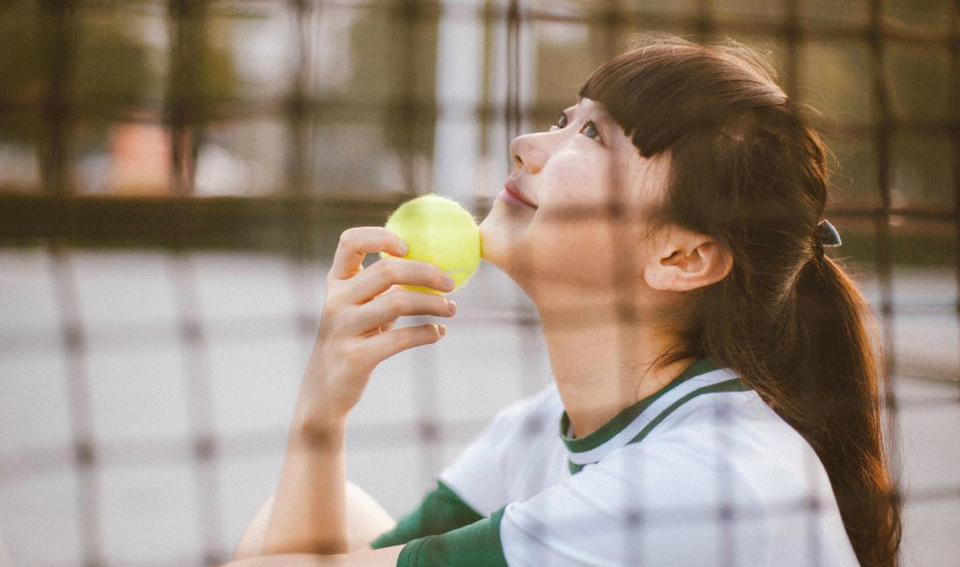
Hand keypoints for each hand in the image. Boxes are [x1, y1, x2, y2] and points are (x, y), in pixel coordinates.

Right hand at [296, 227, 456, 424]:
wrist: (324, 392)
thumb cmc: (353, 340)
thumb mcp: (359, 308)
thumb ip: (383, 287)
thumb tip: (433, 266)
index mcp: (337, 282)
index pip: (350, 242)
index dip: (380, 236)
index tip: (408, 247)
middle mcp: (336, 300)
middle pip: (387, 269)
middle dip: (426, 272)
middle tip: (450, 283)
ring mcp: (344, 328)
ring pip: (398, 302)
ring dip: (434, 303)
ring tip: (451, 309)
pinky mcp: (356, 356)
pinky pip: (401, 338)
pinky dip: (427, 333)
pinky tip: (438, 332)